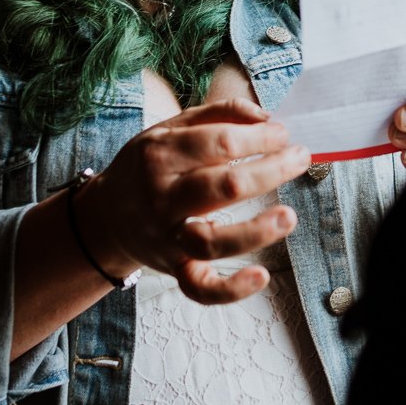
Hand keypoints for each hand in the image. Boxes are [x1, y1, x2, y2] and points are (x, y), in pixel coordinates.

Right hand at [79, 97, 309, 303]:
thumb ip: (217, 115)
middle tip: (301, 158)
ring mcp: (168, 237)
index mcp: (161, 155)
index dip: (259, 138)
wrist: (105, 217)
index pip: (220, 143)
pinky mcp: (175, 269)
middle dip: (271, 171)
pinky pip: (201, 288)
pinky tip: (261, 276)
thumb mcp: (169, 129)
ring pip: (213, 241)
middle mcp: (162, 197)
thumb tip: (265, 116)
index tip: (283, 135)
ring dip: (256, 231)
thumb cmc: (147, 166)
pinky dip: (231, 289)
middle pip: (223, 187)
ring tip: (289, 215)